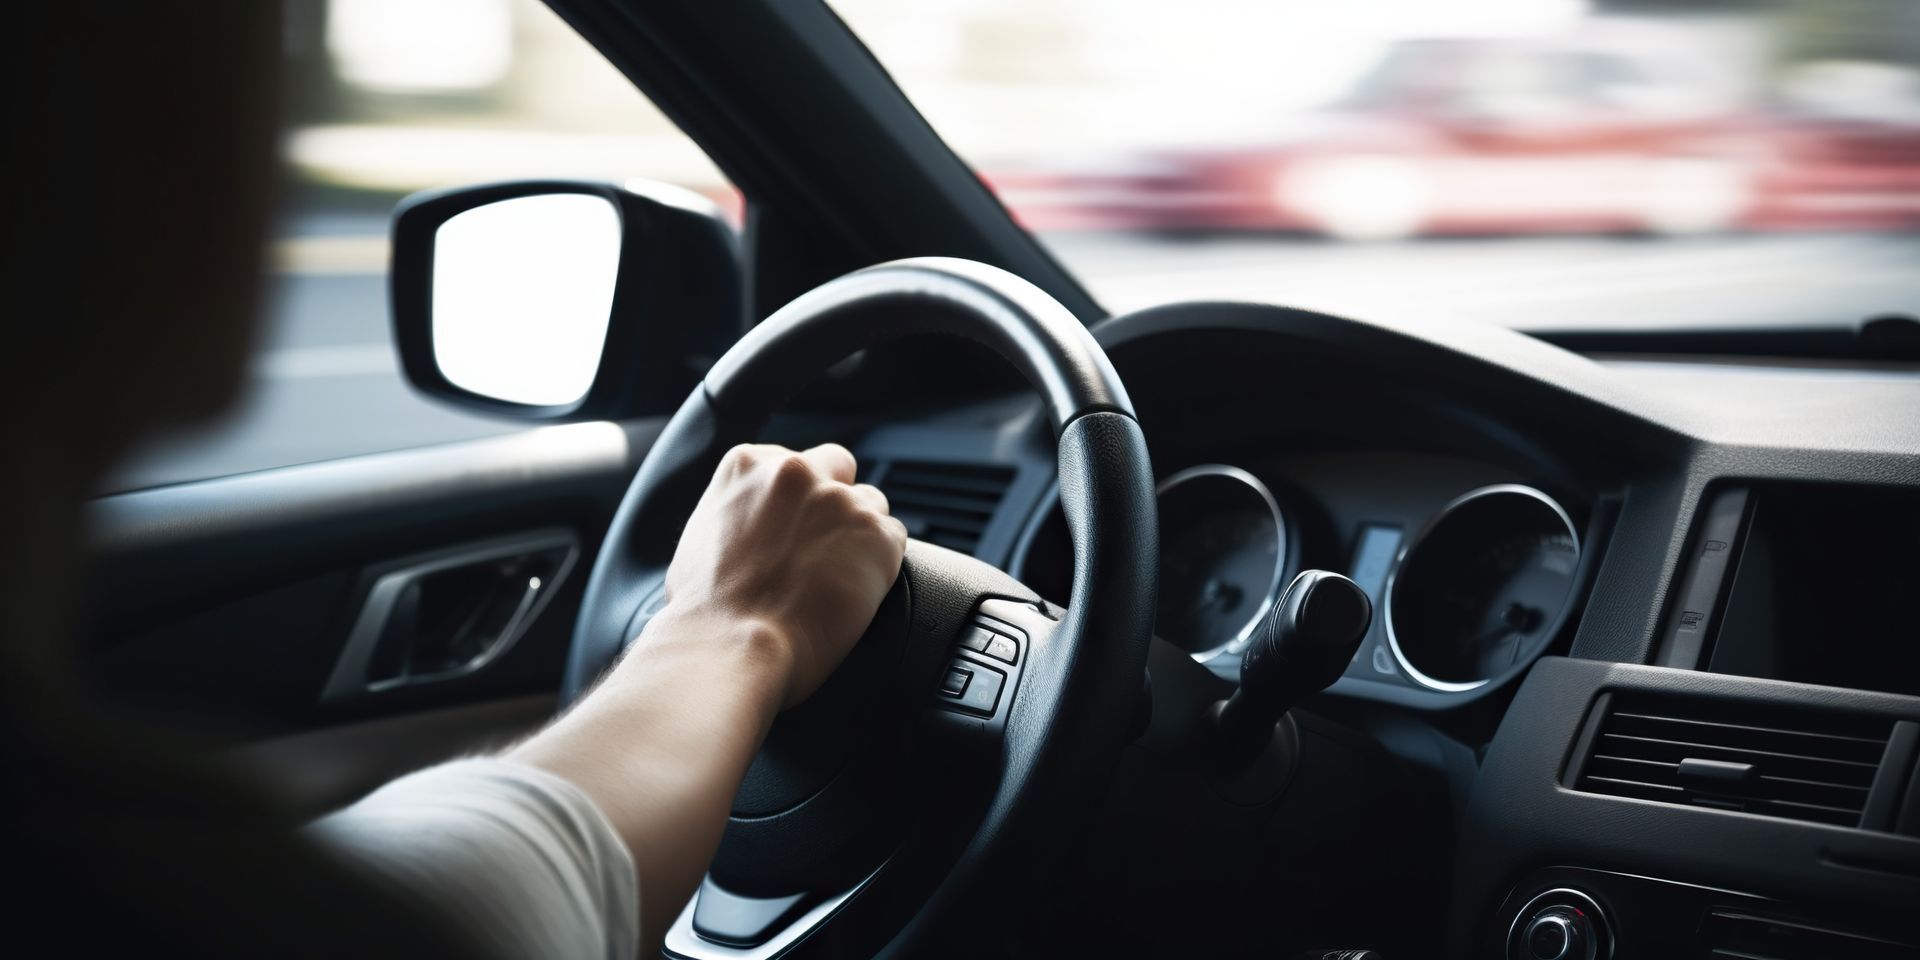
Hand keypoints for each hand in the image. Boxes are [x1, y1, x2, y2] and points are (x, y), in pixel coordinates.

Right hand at [641, 442, 907, 706]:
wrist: (732, 646)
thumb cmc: (706, 610)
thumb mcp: (701, 536)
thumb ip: (737, 511)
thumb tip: (752, 525)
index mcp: (748, 464)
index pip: (795, 463)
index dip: (798, 500)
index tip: (793, 530)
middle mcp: (796, 470)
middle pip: (839, 468)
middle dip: (834, 502)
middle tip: (821, 549)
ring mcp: (839, 500)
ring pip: (870, 506)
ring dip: (859, 537)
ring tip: (833, 580)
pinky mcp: (877, 534)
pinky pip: (893, 540)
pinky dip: (880, 566)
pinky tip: (850, 593)